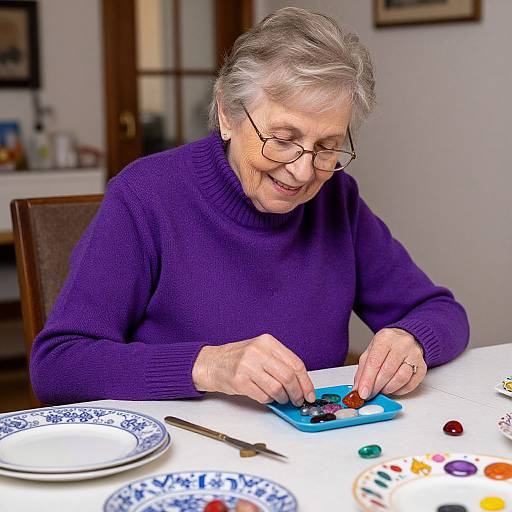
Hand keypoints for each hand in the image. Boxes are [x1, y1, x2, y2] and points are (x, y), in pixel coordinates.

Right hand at [192, 333, 315, 405]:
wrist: (211, 362)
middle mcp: (258, 351)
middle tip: (298, 400)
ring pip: (277, 388)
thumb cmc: (238, 358)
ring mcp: (247, 365)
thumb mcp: (260, 351)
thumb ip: (279, 362)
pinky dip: (269, 400)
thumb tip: (301, 383)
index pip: (295, 363)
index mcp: (267, 342)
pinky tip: (267, 397)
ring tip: (281, 399)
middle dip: (297, 393)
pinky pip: (263, 396)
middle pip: (288, 376)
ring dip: (283, 398)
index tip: (309, 393)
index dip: (306, 382)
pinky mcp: (240, 380)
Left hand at [353, 328, 426, 399]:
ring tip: (382, 389)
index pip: (374, 362)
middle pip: (387, 371)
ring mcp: (414, 354)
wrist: (408, 337)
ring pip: (401, 378)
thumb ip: (363, 369)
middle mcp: (402, 344)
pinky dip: (400, 390)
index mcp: (385, 337)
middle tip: (370, 394)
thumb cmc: (388, 345)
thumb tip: (358, 388)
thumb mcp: (371, 350)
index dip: (367, 380)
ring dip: (389, 389)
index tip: (362, 393)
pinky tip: (393, 388)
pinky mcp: (423, 366)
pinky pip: (411, 384)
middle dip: (376, 386)